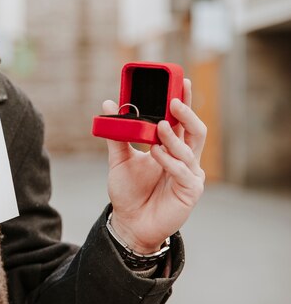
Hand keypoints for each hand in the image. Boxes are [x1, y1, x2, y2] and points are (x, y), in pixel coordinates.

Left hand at [103, 79, 206, 253]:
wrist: (129, 223)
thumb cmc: (128, 192)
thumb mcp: (119, 159)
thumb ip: (117, 134)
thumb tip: (107, 104)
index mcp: (171, 147)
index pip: (181, 120)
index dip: (183, 100)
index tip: (180, 80)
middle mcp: (184, 158)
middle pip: (195, 130)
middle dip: (187, 114)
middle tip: (174, 101)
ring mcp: (189, 174)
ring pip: (189, 149)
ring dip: (173, 136)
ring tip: (158, 126)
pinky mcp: (190, 191)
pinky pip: (183, 171)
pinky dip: (169, 160)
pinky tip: (156, 153)